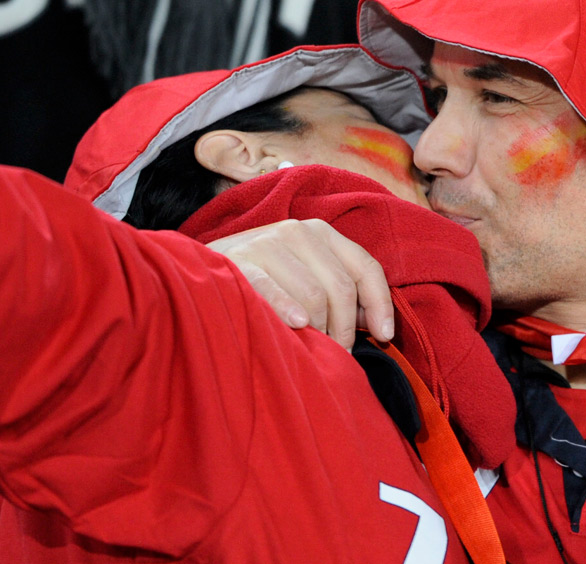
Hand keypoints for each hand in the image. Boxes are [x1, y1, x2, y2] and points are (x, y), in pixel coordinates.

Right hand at [206, 219, 393, 350]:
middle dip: (344, 329)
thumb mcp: (307, 275)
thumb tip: (378, 325)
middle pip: (340, 289)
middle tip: (337, 354)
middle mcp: (299, 231)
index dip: (380, 304)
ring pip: (313, 296)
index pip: (365, 267)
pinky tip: (297, 326)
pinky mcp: (240, 261)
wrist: (201, 267)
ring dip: (318, 331)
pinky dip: (288, 309)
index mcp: (322, 232)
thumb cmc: (266, 279)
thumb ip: (342, 293)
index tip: (384, 336)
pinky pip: (273, 289)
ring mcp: (268, 243)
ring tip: (311, 348)